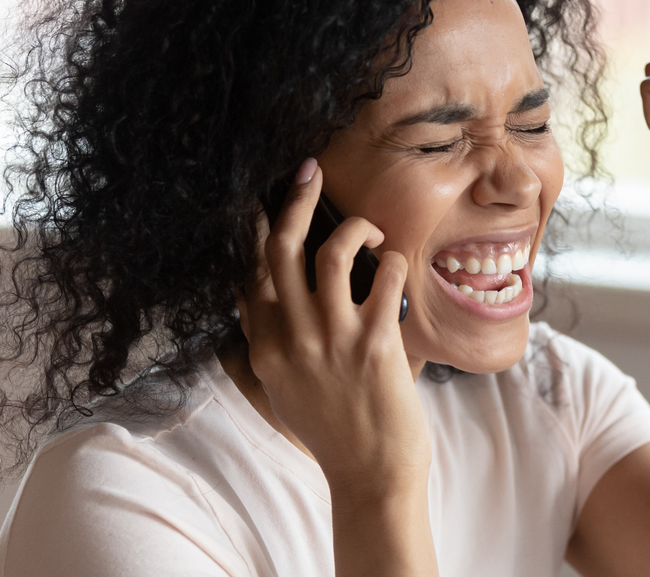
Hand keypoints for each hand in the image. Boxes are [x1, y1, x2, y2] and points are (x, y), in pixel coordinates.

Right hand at [236, 158, 429, 490]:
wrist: (370, 478)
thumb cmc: (333, 435)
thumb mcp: (280, 393)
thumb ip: (265, 348)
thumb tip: (251, 305)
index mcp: (264, 349)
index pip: (250, 274)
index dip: (255, 230)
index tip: (263, 200)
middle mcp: (291, 339)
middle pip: (281, 250)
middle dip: (294, 201)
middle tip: (308, 171)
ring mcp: (331, 340)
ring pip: (333, 253)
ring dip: (356, 228)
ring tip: (372, 232)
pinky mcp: (374, 345)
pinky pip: (386, 278)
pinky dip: (395, 262)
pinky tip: (398, 267)